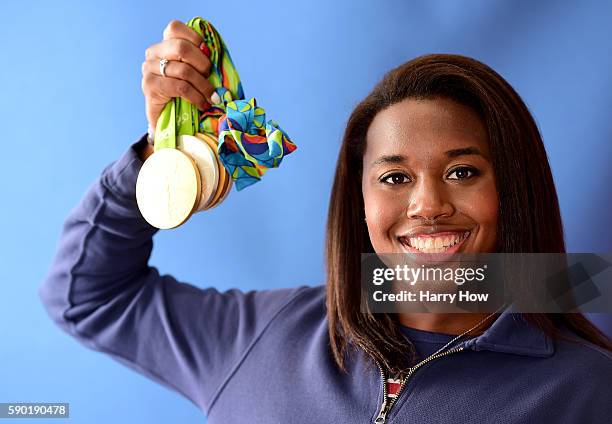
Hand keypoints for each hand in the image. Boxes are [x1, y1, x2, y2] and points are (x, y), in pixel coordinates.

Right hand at [141, 20, 218, 138]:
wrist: (167, 121)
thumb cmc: (185, 95)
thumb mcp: (194, 73)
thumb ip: (200, 60)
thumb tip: (214, 52)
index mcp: (163, 45)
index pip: (174, 28)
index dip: (195, 39)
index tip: (207, 55)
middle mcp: (153, 54)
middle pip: (181, 47)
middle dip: (202, 64)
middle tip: (210, 78)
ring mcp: (149, 70)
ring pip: (184, 70)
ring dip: (203, 85)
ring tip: (211, 96)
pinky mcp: (150, 87)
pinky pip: (180, 87)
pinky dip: (196, 96)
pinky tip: (203, 104)